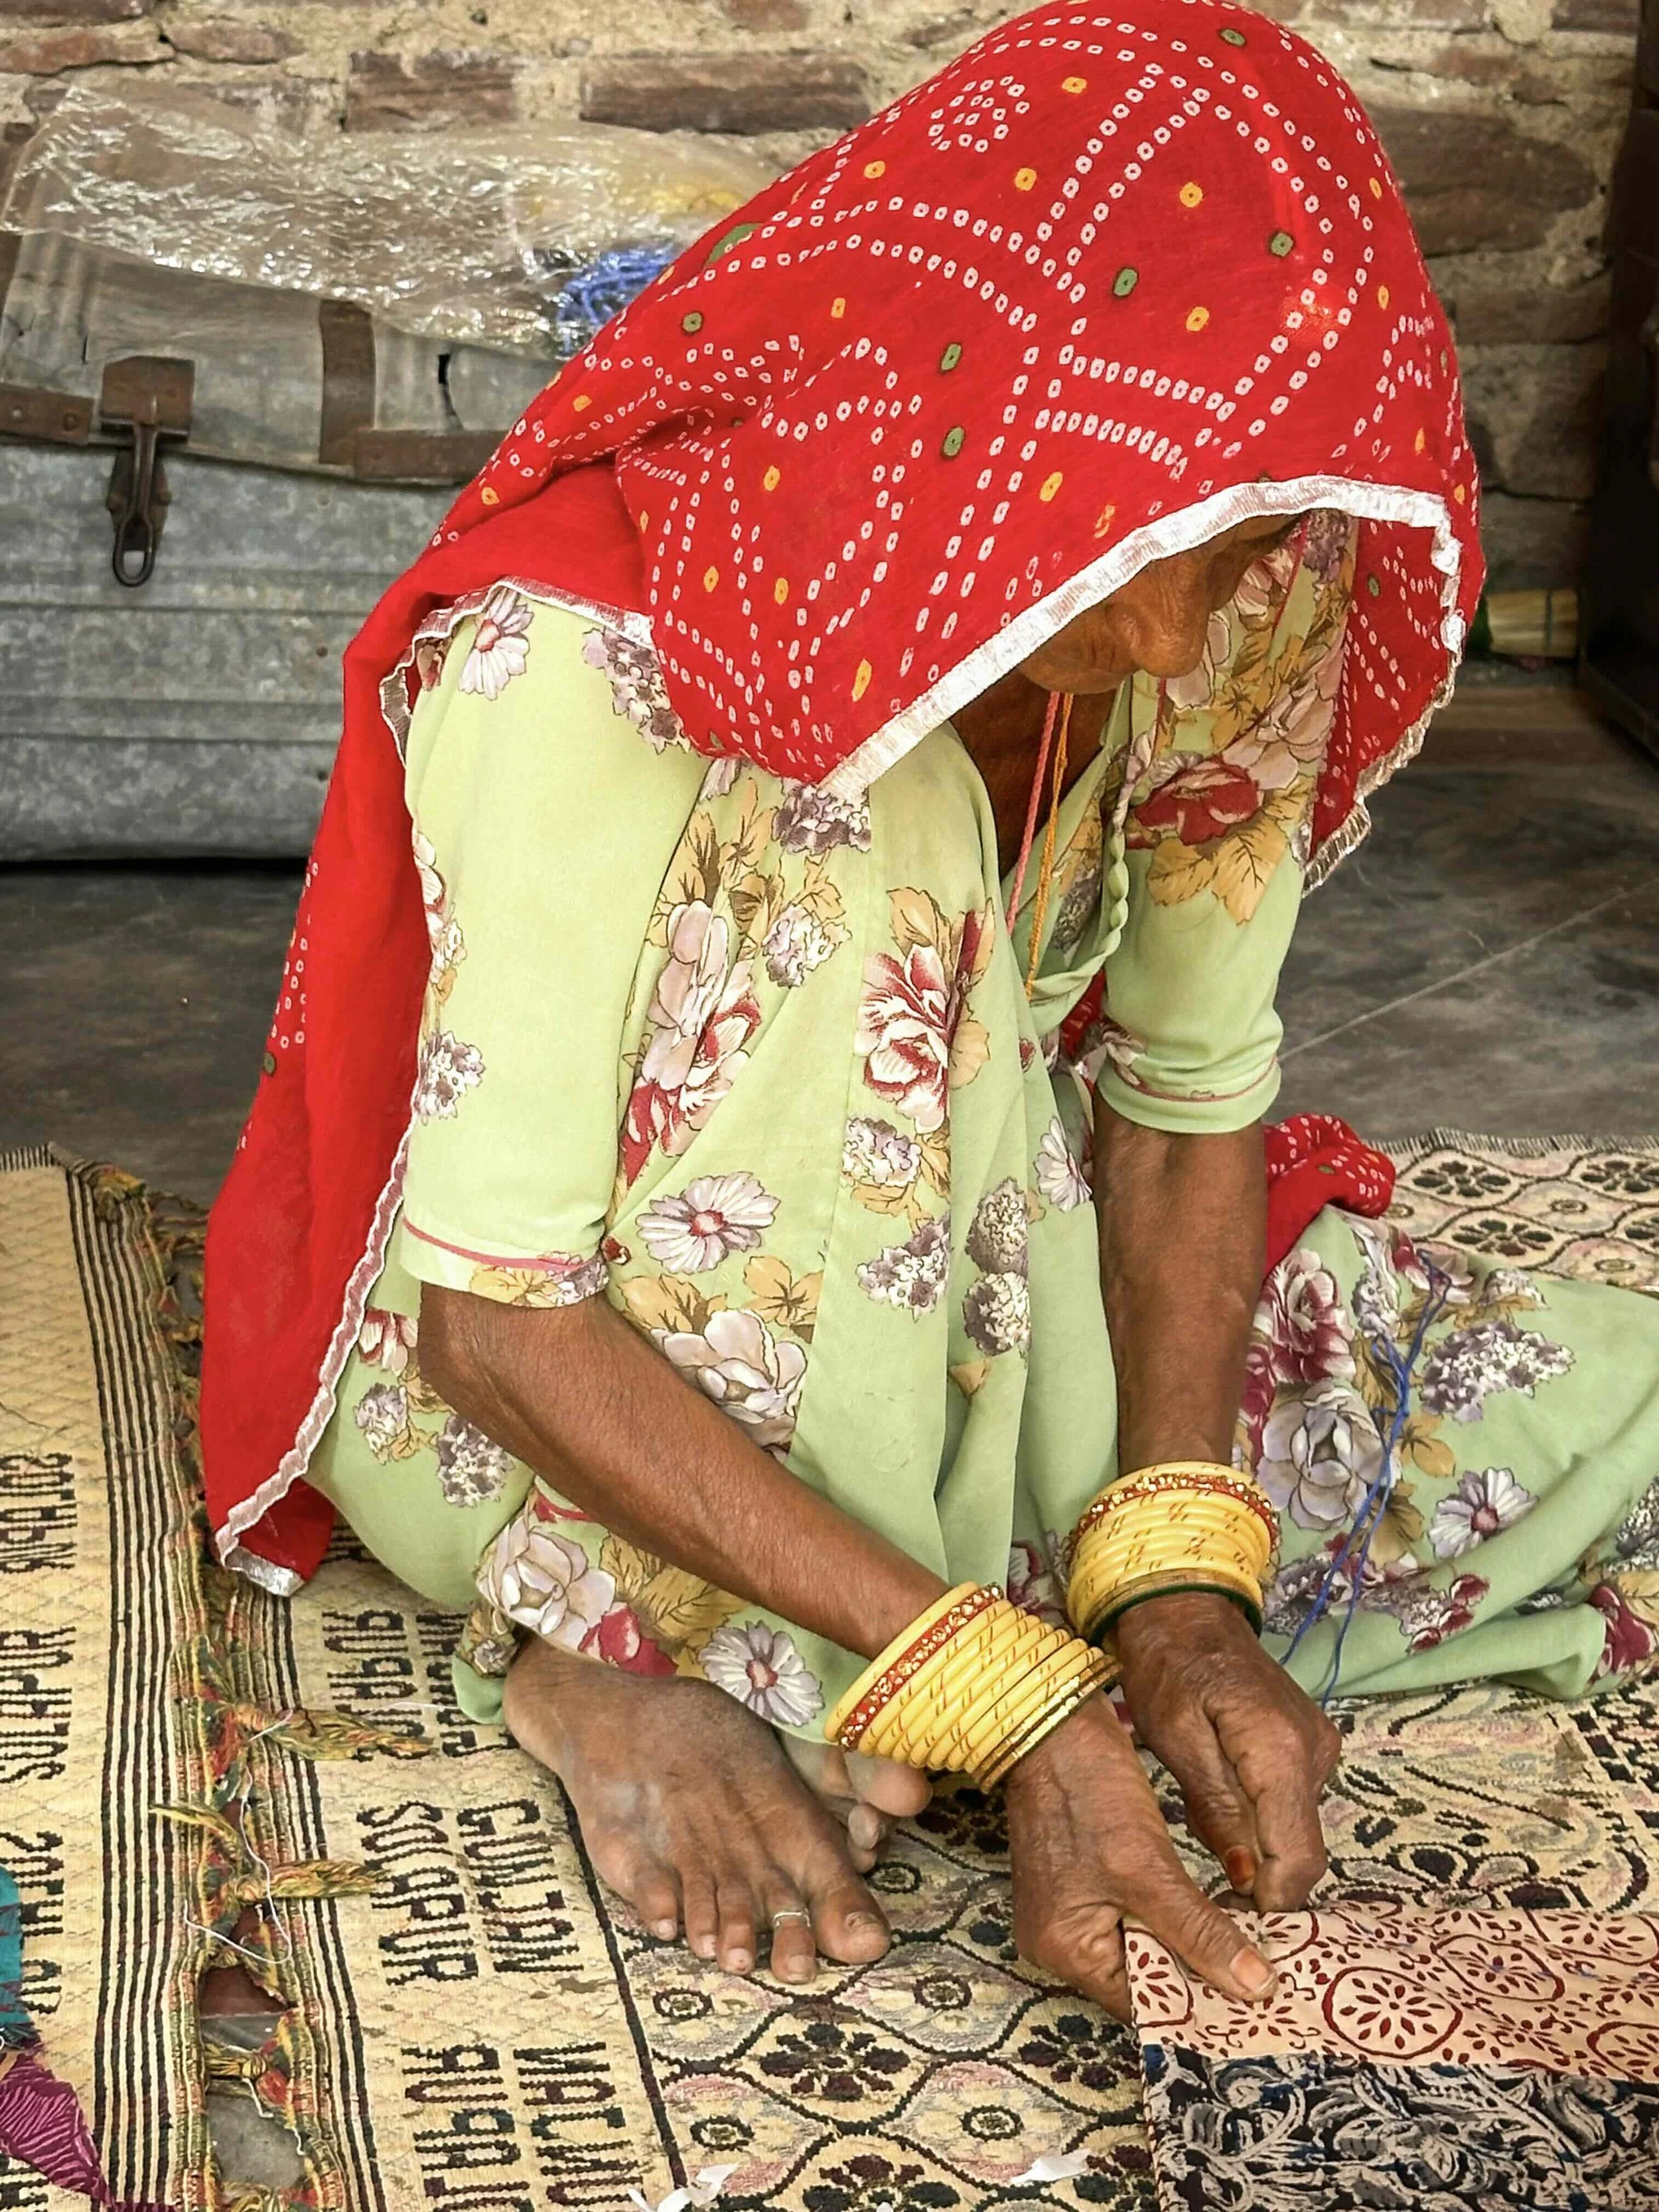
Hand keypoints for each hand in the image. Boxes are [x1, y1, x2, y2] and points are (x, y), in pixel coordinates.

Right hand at [1004, 1691, 1278, 2019]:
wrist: (1053, 1720)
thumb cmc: (1089, 1788)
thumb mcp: (1148, 1866)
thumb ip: (1200, 1931)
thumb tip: (1256, 1988)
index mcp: (1066, 1951)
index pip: (1146, 2004)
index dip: (1203, 2007)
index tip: (1263, 2005)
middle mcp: (1060, 1944)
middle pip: (1145, 1979)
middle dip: (1202, 1976)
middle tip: (1269, 1976)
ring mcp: (1069, 1913)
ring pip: (1146, 1947)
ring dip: (1193, 1944)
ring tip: (1254, 1948)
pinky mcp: (1082, 1884)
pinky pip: (1135, 1918)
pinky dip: (1173, 1917)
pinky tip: (1216, 1914)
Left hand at [1114, 1591, 1340, 1909]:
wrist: (1186, 1613)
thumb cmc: (1169, 1668)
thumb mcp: (1177, 1741)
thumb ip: (1216, 1810)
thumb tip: (1247, 1879)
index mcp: (1281, 1749)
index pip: (1299, 1851)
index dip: (1275, 1896)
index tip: (1238, 1919)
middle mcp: (1314, 1750)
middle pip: (1301, 1844)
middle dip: (1260, 1871)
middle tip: (1209, 1879)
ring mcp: (1317, 1746)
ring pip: (1294, 1825)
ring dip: (1254, 1840)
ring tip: (1204, 1816)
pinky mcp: (1309, 1745)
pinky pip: (1290, 1800)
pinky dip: (1258, 1813)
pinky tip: (1219, 1795)